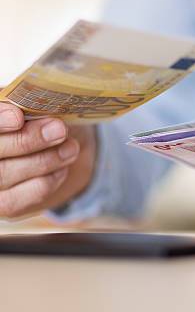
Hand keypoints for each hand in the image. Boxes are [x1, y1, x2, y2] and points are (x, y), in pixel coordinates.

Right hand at [0, 102, 96, 218]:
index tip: (18, 117)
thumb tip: (36, 110)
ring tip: (71, 147)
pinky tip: (63, 166)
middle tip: (59, 129)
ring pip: (7, 173)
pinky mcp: (5, 205)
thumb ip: (27, 106)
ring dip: (46, 158)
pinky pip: (28, 193)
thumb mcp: (34, 106)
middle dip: (28, 140)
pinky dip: (51, 178)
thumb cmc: (38, 119)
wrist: (55, 146)